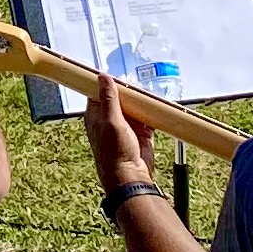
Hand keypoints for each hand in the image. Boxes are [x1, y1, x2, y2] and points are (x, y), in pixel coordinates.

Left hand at [82, 77, 152, 195]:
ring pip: (135, 105)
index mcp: (97, 115)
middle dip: (129, 91)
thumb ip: (109, 99)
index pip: (99, 91)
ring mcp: (126, 125)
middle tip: (137, 87)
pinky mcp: (141, 132)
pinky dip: (152, 113)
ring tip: (147, 98)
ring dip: (141, 102)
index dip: (107, 82)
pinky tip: (155, 109)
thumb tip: (102, 77)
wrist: (131, 176)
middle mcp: (111, 118)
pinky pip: (148, 117)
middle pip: (120, 96)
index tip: (117, 75)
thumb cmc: (114, 154)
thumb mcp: (111, 122)